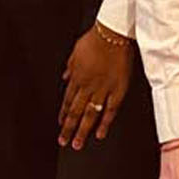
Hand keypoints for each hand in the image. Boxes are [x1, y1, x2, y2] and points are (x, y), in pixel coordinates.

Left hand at [58, 22, 130, 148]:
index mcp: (77, 78)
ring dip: (82, 131)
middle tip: (64, 142)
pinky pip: (110, 110)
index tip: (61, 124)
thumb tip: (65, 76)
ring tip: (78, 144)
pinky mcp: (118, 89)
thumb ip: (70, 66)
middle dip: (68, 128)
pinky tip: (100, 133)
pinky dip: (105, 123)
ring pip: (89, 115)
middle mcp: (87, 86)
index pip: (67, 101)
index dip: (63, 114)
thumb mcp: (75, 52)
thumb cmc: (95, 39)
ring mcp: (103, 90)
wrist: (112, 34)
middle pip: (75, 112)